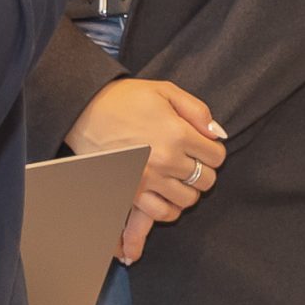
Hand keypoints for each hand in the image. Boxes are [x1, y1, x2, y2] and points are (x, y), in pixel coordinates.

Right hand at [65, 79, 227, 262]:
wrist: (86, 111)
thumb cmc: (126, 99)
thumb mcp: (165, 91)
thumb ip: (198, 110)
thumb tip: (218, 134)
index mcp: (177, 133)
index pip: (216, 156)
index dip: (212, 150)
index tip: (202, 145)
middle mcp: (166, 160)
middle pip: (206, 180)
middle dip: (203, 170)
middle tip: (190, 160)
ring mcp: (148, 180)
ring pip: (188, 200)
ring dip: (188, 189)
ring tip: (178, 176)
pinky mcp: (131, 192)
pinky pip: (163, 213)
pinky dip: (170, 207)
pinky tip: (167, 193)